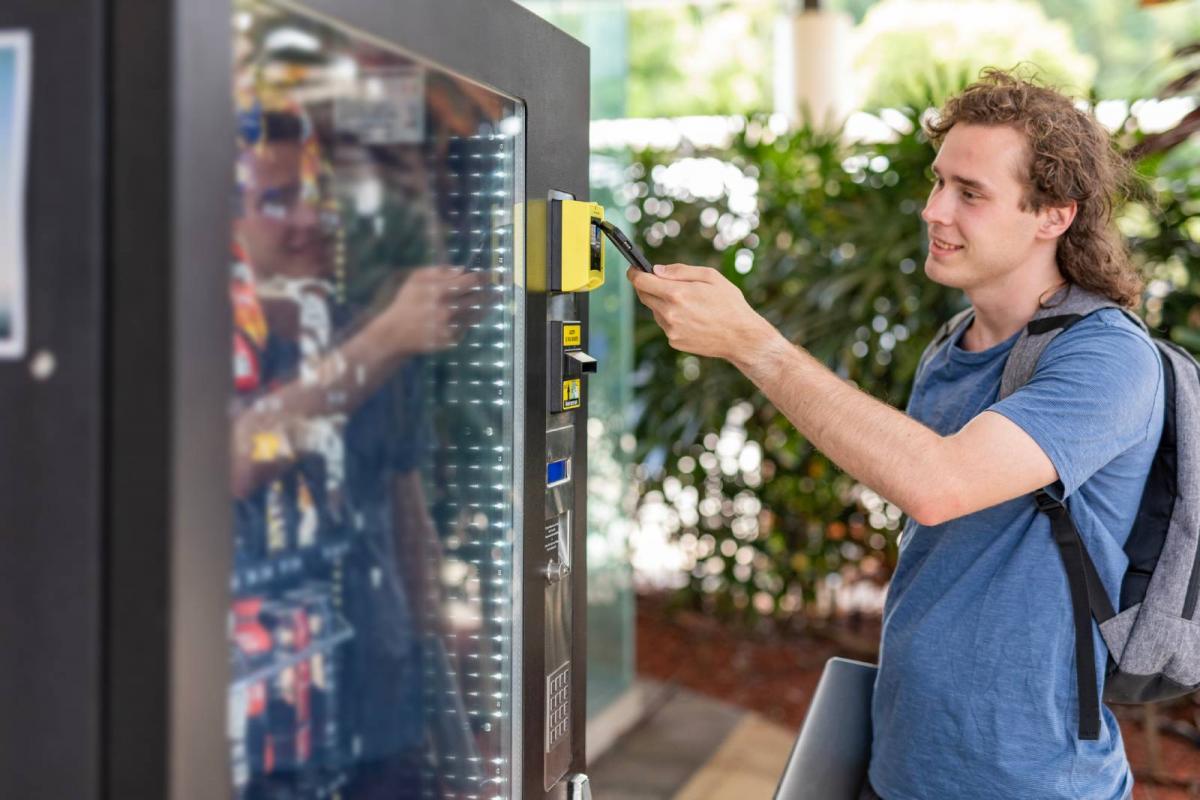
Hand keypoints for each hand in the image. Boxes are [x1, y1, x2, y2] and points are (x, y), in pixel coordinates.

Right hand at [370, 266, 486, 356]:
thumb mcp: (416, 279)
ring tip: (484, 302)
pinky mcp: (452, 340)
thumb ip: (439, 271)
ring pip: (477, 314)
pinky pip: (468, 327)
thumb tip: (462, 269)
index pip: (472, 281)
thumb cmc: (405, 303)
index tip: (489, 276)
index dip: (483, 277)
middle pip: (480, 298)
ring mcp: (451, 326)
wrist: (395, 334)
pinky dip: (469, 320)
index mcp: (440, 291)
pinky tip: (466, 316)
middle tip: (493, 289)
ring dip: (483, 306)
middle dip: (488, 292)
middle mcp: (448, 310)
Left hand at [627, 263, 775, 361]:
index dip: (635, 273)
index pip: (641, 281)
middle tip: (659, 281)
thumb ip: (680, 271)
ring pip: (655, 310)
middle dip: (648, 286)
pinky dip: (671, 318)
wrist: (741, 337)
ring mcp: (670, 330)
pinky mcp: (674, 341)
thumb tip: (657, 270)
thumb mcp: (710, 277)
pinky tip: (691, 317)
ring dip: (662, 303)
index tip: (634, 269)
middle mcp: (669, 313)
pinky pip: (665, 324)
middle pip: (644, 296)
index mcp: (676, 293)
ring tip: (687, 302)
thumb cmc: (729, 303)